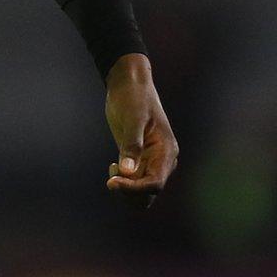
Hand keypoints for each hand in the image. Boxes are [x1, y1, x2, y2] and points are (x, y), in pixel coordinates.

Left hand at [103, 53, 176, 205]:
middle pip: (150, 192)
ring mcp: (151, 161)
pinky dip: (124, 182)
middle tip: (110, 177)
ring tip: (113, 169)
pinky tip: (113, 166)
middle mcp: (162, 160)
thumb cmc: (133, 97)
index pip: (155, 183)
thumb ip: (131, 145)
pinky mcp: (138, 159)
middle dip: (130, 191)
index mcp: (166, 151)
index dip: (135, 188)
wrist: (129, 84)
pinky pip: (135, 181)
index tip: (112, 182)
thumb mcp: (132, 118)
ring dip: (127, 189)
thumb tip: (127, 171)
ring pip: (143, 191)